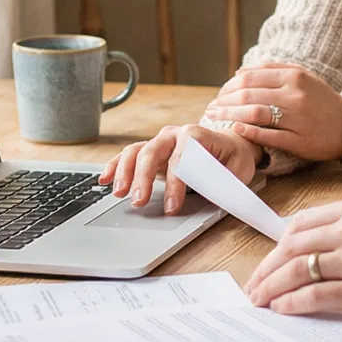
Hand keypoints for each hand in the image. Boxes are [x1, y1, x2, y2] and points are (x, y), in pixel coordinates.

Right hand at [98, 123, 258, 213]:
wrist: (232, 145)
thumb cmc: (234, 158)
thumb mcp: (237, 170)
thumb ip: (220, 179)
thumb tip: (206, 193)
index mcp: (197, 135)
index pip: (180, 159)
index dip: (175, 184)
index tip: (171, 207)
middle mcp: (175, 134)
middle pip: (152, 151)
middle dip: (143, 177)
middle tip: (138, 201)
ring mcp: (161, 141)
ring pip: (136, 151)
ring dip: (125, 172)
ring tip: (118, 193)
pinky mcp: (153, 151)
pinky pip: (130, 155)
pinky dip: (116, 166)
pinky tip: (104, 179)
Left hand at [206, 62, 341, 163]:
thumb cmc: (320, 99)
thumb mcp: (302, 76)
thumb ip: (272, 69)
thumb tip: (239, 72)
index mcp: (293, 77)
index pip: (250, 78)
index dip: (228, 86)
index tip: (218, 94)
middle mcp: (294, 95)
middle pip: (248, 96)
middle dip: (224, 102)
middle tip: (211, 108)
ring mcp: (297, 119)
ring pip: (254, 114)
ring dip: (230, 116)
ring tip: (216, 118)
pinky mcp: (299, 140)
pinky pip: (268, 135)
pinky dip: (248, 132)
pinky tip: (235, 129)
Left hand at [244, 197, 341, 319]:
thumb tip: (314, 247)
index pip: (301, 224)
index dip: (277, 246)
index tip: (269, 262)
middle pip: (292, 247)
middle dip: (266, 269)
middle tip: (254, 286)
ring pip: (297, 270)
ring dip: (272, 287)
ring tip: (260, 300)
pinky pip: (315, 294)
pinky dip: (293, 303)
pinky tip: (283, 309)